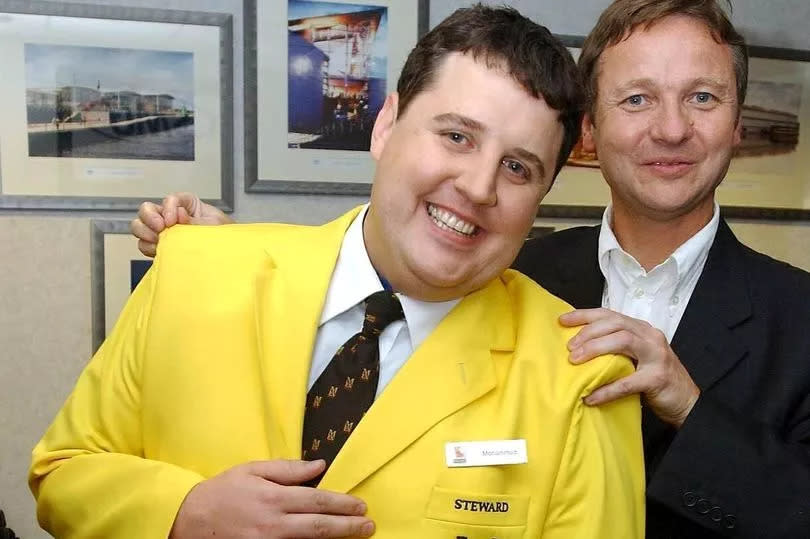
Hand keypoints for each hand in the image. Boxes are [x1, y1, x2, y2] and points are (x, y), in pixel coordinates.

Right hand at [130, 192, 231, 256]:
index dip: (168, 207)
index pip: (171, 199)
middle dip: (149, 218)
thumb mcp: (214, 224)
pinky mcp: (160, 246)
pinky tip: (159, 251)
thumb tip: (179, 217)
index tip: (172, 220)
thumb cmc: (223, 234)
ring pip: (140, 226)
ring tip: (157, 241)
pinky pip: (144, 244)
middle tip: (160, 229)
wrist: (227, 254)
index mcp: (187, 204)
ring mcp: (163, 231)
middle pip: (147, 209)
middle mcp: (171, 215)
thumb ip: (196, 221)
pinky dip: (147, 247)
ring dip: (144, 232)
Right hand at [170, 459, 373, 538]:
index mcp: (273, 499)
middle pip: (320, 527)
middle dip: (348, 527)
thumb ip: (288, 469)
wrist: (187, 521)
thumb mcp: (253, 470)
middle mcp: (273, 525)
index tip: (361, 507)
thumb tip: (319, 466)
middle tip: (368, 526)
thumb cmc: (222, 492)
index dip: (343, 504)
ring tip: (355, 536)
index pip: (318, 501)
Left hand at [560, 308, 699, 427]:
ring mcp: (657, 355)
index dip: (585, 315)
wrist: (687, 402)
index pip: (610, 314)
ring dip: (595, 349)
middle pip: (615, 324)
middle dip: (588, 332)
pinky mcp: (658, 378)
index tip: (562, 320)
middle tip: (569, 348)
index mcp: (641, 329)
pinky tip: (591, 397)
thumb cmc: (654, 379)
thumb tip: (577, 347)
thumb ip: (615, 348)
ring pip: (623, 341)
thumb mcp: (635, 357)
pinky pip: (628, 382)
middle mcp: (650, 336)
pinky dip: (607, 389)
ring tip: (575, 360)